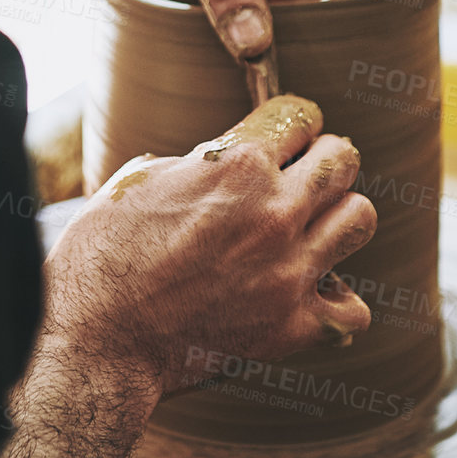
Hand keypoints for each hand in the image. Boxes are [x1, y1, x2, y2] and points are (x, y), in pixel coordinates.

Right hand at [40, 95, 375, 400]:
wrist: (96, 342)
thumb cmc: (102, 256)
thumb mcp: (140, 179)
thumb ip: (200, 161)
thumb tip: (225, 157)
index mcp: (236, 164)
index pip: (301, 116)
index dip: (290, 124)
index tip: (282, 137)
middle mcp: (275, 212)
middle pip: (343, 160)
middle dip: (322, 161)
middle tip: (300, 178)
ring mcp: (290, 271)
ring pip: (360, 219)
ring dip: (337, 218)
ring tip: (310, 229)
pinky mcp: (293, 326)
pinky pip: (352, 307)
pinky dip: (335, 300)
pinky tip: (308, 293)